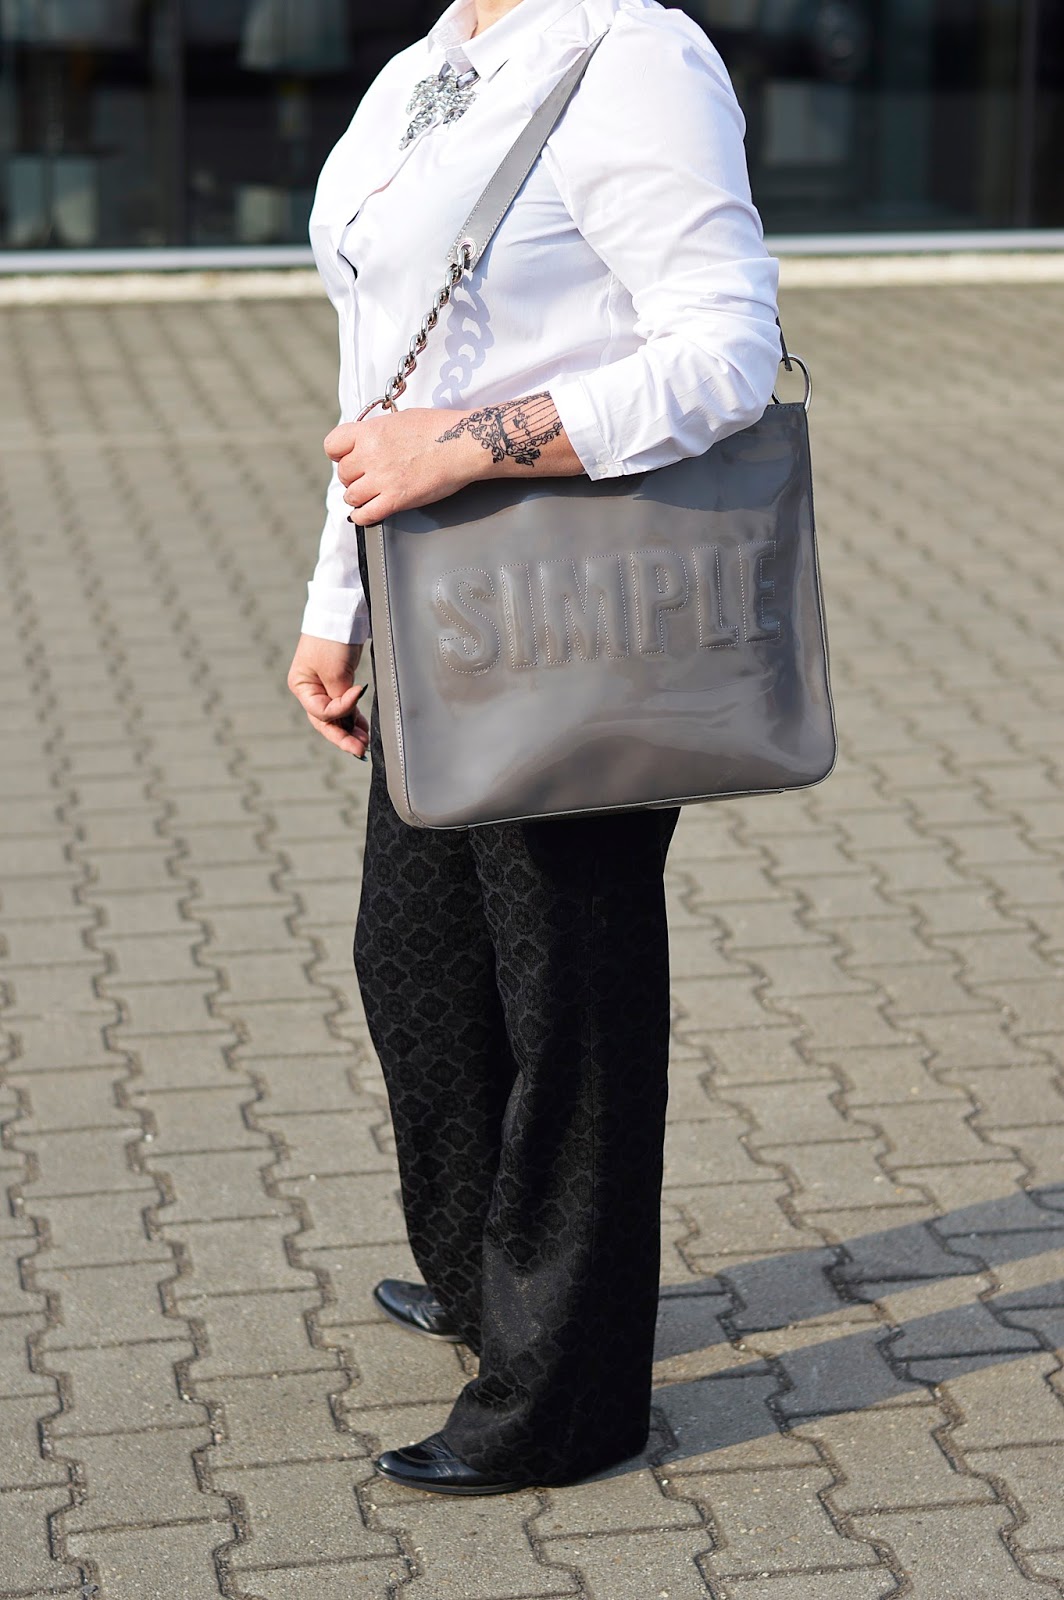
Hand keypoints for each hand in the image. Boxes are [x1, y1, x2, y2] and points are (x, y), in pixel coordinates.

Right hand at [287, 634, 369, 757]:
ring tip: (365, 744)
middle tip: (360, 750)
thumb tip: (349, 720)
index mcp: (301, 686)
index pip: (321, 712)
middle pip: (326, 721)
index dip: (340, 710)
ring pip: (336, 718)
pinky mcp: (339, 683)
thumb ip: (340, 699)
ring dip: (350, 731)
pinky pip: (345, 708)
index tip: (357, 693)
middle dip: (343, 736)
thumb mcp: (335, 671)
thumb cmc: (332, 639)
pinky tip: (363, 729)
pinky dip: (353, 718)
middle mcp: (310, 690)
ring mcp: (324, 688)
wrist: (342, 613)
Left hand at [326, 409, 480, 524]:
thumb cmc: (438, 428)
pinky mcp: (395, 500)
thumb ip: (377, 432)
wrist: (462, 444)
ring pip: (351, 496)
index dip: (338, 454)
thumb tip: (368, 440)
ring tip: (368, 495)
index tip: (347, 458)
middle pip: (343, 473)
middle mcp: (370, 455)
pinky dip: (362, 516)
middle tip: (365, 478)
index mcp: (369, 431)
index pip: (332, 445)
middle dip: (352, 477)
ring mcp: (382, 479)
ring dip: (357, 497)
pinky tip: (366, 513)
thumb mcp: (400, 419)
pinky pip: (365, 515)